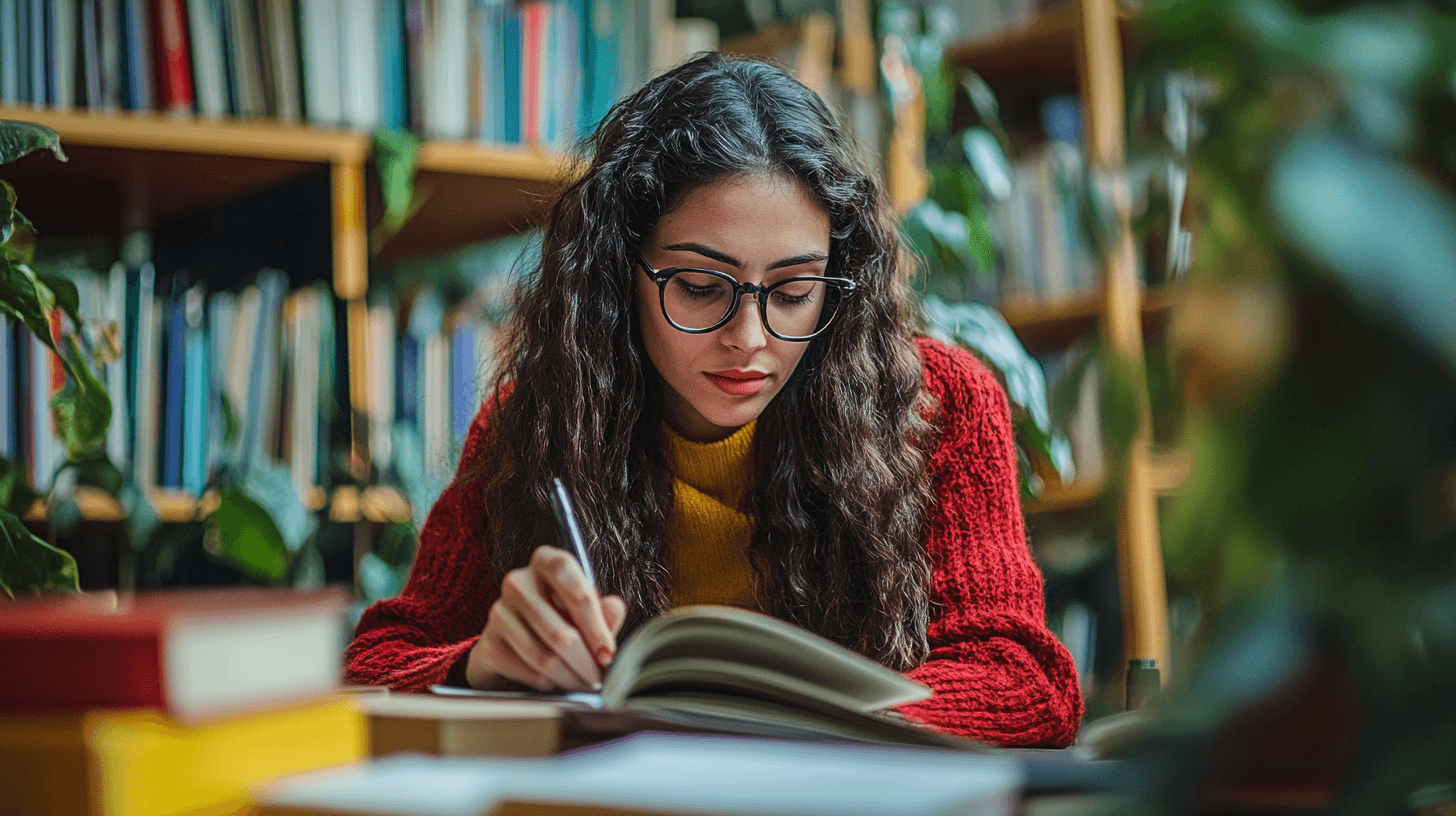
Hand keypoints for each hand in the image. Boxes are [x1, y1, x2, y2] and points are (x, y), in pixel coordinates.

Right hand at [466, 545, 626, 691]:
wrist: (515, 640)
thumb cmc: (560, 617)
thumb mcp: (586, 610)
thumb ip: (605, 611)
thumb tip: (614, 608)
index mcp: (546, 561)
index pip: (571, 583)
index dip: (593, 621)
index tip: (607, 652)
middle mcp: (518, 581)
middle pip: (561, 633)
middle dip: (585, 663)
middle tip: (598, 678)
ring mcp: (499, 611)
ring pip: (544, 657)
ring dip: (568, 677)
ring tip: (581, 682)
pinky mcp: (489, 643)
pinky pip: (527, 671)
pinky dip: (546, 682)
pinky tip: (553, 679)